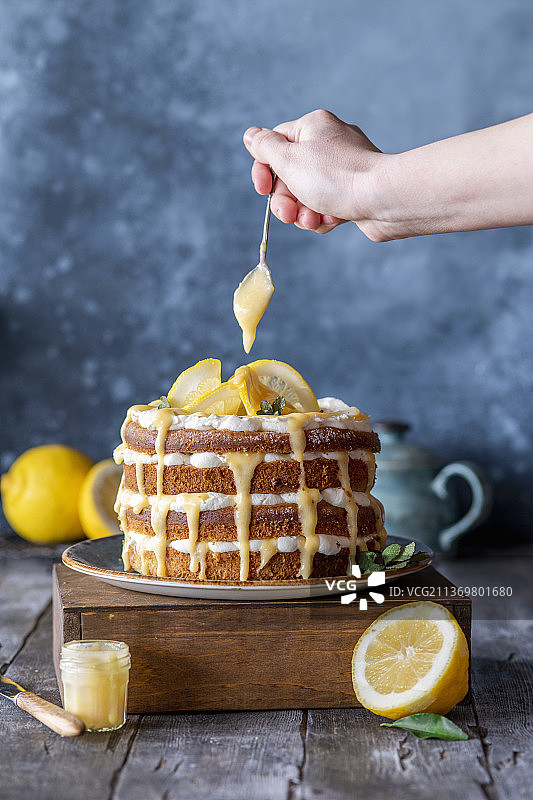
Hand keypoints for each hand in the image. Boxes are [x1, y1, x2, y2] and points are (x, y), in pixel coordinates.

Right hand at [243, 109, 386, 238]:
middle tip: (288, 215)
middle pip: (290, 175)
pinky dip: (324, 217)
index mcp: (312, 127)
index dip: (263, 170)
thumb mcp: (289, 159)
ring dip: (303, 213)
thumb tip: (251, 136)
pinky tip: (331, 221)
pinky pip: (327, 206)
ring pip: (308, 195)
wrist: (383, 200)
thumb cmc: (336, 177)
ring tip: (312, 220)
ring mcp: (343, 170)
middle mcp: (329, 144)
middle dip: (286, 200)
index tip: (263, 190)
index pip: (274, 144)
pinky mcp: (354, 193)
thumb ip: (266, 148)